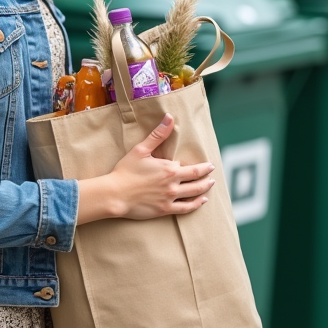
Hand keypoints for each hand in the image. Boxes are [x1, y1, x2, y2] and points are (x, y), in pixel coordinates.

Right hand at [76, 113, 215, 223]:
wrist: (115, 194)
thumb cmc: (126, 171)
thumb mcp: (141, 150)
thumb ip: (158, 134)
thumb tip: (169, 117)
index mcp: (169, 168)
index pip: (192, 168)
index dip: (203, 167)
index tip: (209, 165)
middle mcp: (173, 183)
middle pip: (197, 180)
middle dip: (207, 176)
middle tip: (212, 173)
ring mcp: (170, 198)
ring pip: (194, 194)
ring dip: (205, 189)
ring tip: (210, 185)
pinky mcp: (165, 210)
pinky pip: (185, 208)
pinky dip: (196, 205)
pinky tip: (201, 201)